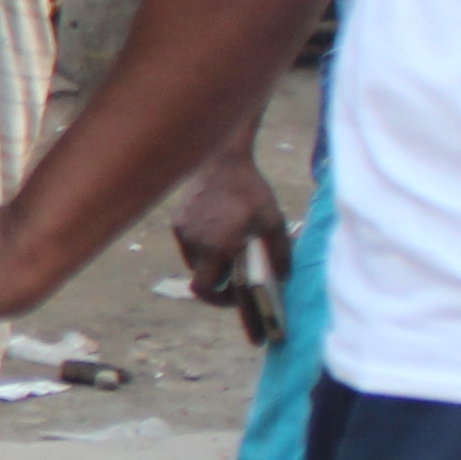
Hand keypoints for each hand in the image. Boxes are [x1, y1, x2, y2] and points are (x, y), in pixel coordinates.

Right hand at [173, 146, 293, 303]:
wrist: (222, 160)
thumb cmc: (250, 190)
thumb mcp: (274, 222)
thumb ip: (280, 253)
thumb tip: (283, 278)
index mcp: (217, 247)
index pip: (205, 288)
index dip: (218, 299)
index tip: (234, 298)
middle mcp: (194, 243)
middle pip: (200, 277)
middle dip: (217, 281)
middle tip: (235, 276)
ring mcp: (183, 232)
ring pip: (194, 261)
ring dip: (210, 264)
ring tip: (228, 250)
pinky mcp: (177, 220)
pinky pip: (188, 244)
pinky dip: (202, 247)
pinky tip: (218, 232)